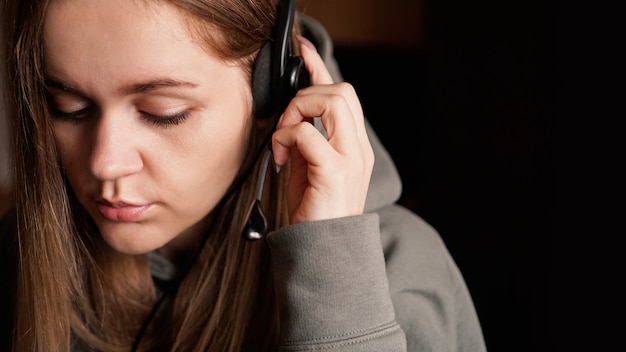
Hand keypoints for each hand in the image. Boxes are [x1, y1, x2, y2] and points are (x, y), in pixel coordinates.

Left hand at [271, 38, 374, 223]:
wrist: (323, 250)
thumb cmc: (314, 211)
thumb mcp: (308, 168)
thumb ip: (305, 139)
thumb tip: (289, 116)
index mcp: (353, 146)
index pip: (342, 95)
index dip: (320, 68)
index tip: (302, 51)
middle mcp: (357, 149)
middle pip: (341, 91)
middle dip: (305, 94)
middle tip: (286, 123)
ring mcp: (350, 159)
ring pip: (331, 101)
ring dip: (297, 112)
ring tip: (284, 138)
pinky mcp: (335, 172)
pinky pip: (308, 134)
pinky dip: (287, 138)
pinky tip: (279, 158)